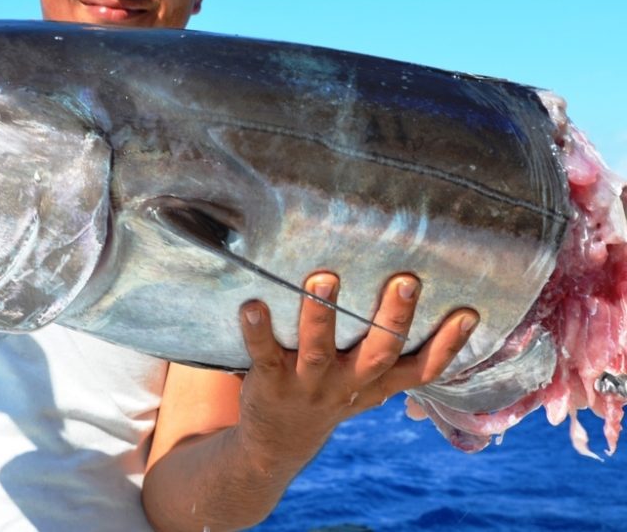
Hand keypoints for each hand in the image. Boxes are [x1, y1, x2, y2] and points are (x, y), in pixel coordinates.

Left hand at [235, 272, 477, 473]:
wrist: (277, 443)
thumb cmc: (330, 393)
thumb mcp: (366, 384)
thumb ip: (389, 352)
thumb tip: (419, 292)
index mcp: (375, 383)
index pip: (420, 369)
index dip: (447, 345)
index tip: (468, 312)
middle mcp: (347, 384)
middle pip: (378, 353)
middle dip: (393, 318)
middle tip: (405, 281)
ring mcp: (308, 384)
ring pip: (318, 351)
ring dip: (321, 315)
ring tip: (325, 277)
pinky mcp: (270, 381)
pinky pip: (264, 354)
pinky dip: (258, 331)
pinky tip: (252, 305)